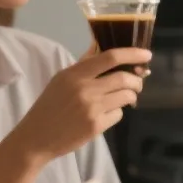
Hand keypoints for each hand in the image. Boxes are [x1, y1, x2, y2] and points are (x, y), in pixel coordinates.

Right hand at [0, 50, 146, 165]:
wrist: (36, 137)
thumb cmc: (50, 106)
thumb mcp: (61, 80)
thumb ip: (84, 64)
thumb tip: (101, 45)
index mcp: (74, 74)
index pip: (110, 57)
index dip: (133, 54)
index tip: (146, 55)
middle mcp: (84, 89)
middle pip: (124, 78)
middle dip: (137, 80)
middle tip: (137, 83)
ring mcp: (91, 108)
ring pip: (126, 96)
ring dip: (130, 96)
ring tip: (123, 98)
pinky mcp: (96, 126)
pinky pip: (119, 114)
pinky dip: (117, 112)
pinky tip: (105, 114)